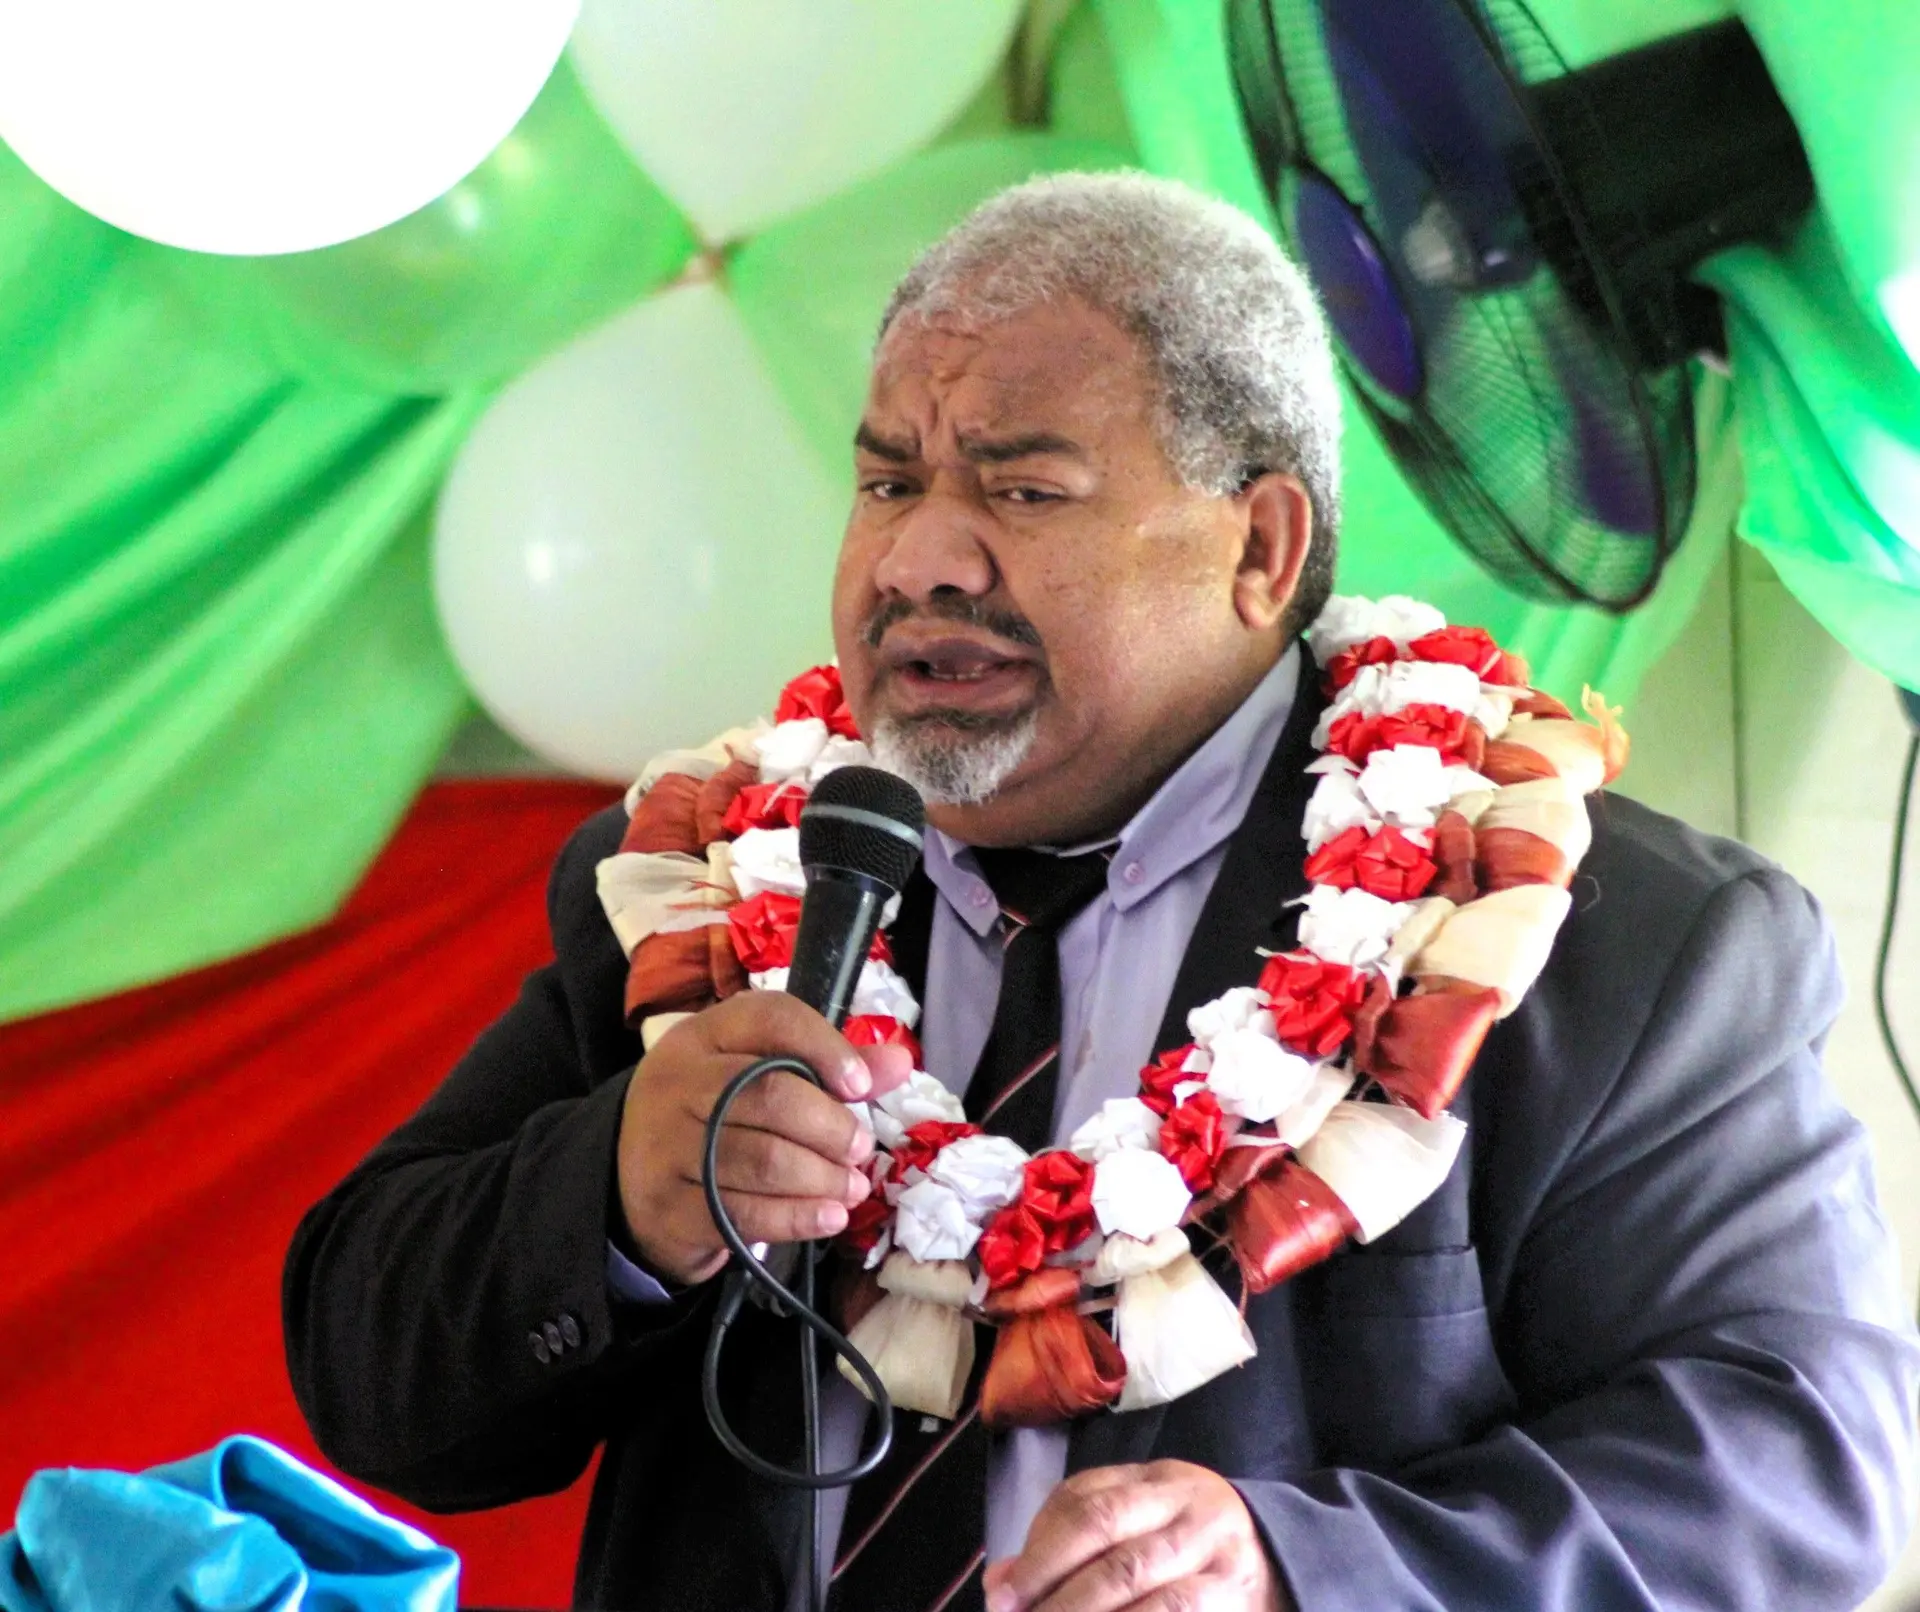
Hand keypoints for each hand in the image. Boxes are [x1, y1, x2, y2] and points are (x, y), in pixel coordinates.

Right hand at [615, 991, 912, 1284]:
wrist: (632, 1179)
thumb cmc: (712, 1114)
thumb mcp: (755, 1073)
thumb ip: (827, 1065)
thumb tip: (898, 1063)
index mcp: (705, 1035)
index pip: (771, 1018)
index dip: (825, 1047)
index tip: (861, 1086)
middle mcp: (678, 1081)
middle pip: (771, 1095)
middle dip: (831, 1127)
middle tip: (860, 1150)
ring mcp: (665, 1144)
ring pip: (761, 1159)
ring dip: (821, 1178)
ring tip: (852, 1188)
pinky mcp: (666, 1204)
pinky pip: (742, 1214)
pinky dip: (796, 1218)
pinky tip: (828, 1217)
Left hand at [984, 1461, 1290, 1611]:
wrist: (1279, 1556)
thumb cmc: (1184, 1539)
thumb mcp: (1134, 1518)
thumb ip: (1068, 1538)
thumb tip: (998, 1583)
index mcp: (1156, 1480)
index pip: (1087, 1504)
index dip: (1039, 1551)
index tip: (1002, 1594)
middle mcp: (1190, 1509)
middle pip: (1111, 1546)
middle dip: (1055, 1592)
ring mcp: (1218, 1556)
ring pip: (1144, 1591)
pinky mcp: (1235, 1599)